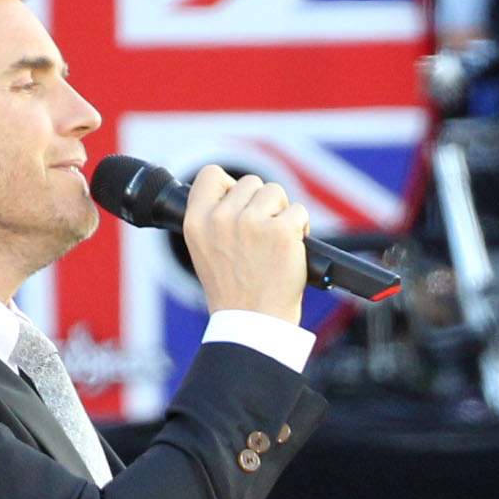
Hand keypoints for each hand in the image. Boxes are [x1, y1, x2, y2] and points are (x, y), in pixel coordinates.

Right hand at [181, 166, 311, 325]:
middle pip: (251, 183)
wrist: (253, 323)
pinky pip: (299, 211)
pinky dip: (301, 228)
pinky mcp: (282, 231)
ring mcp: (252, 223)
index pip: (211, 175)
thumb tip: (237, 193)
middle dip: (262, 204)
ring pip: (275, 192)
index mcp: (196, 222)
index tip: (240, 205)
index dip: (230, 186)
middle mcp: (221, 218)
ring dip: (282, 213)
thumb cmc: (234, 293)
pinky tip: (292, 249)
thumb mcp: (205, 251)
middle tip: (262, 236)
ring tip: (276, 242)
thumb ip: (215, 220)